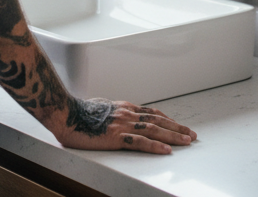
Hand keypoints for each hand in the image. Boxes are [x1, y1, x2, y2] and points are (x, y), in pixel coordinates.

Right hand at [51, 98, 196, 154]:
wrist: (65, 113)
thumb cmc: (78, 112)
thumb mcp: (100, 108)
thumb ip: (112, 112)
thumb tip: (116, 115)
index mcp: (123, 107)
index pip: (151, 113)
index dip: (167, 119)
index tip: (178, 125)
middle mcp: (127, 114)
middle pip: (158, 121)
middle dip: (177, 128)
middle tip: (191, 134)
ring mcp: (123, 125)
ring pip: (154, 130)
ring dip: (173, 136)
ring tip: (187, 141)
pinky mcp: (116, 137)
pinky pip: (140, 142)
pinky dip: (155, 146)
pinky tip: (166, 150)